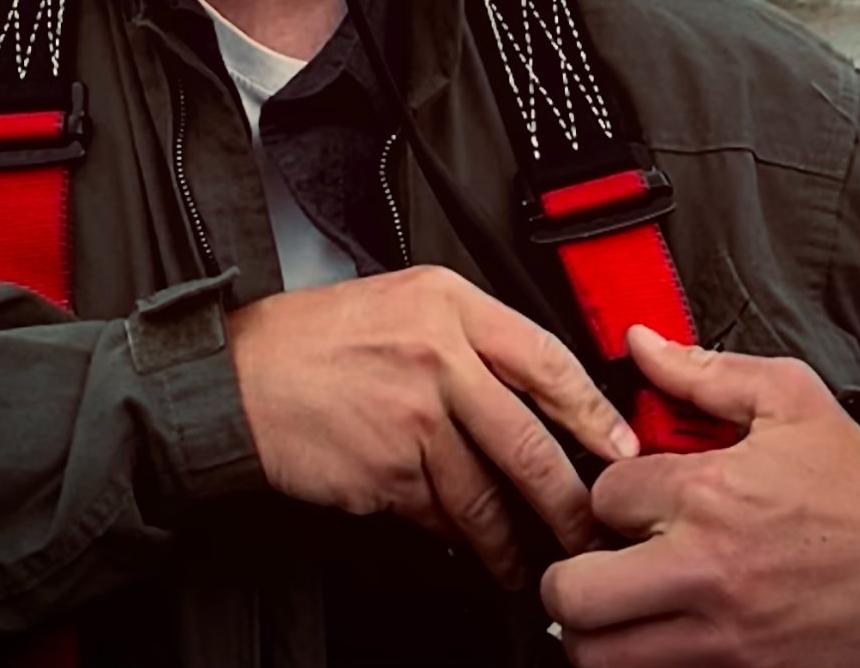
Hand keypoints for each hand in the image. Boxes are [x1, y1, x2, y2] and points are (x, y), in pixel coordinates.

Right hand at [226, 266, 638, 586]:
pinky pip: (438, 515)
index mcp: (450, 305)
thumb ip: (470, 335)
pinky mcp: (384, 473)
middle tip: (591, 524)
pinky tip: (466, 546)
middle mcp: (437, 357)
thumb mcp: (406, 301)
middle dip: (568, 495)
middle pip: (527, 438)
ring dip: (512, 537)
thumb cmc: (318, 338)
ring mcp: (411, 419)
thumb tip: (534, 388)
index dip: (591, 409)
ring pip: (486, 492)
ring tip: (528, 559)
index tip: (619, 443)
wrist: (241, 377)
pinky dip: (457, 537)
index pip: (544, 358)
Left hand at [542, 325, 859, 666]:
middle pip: (576, 595)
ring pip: (602, 660)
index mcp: (709, 495)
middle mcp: (703, 573)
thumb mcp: (791, 400)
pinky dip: (643, 664)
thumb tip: (640, 342)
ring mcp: (721, 642)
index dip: (611, 492)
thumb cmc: (859, 486)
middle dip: (570, 576)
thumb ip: (704, 371)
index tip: (634, 497)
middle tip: (593, 562)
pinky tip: (659, 636)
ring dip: (596, 633)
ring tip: (617, 608)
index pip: (603, 496)